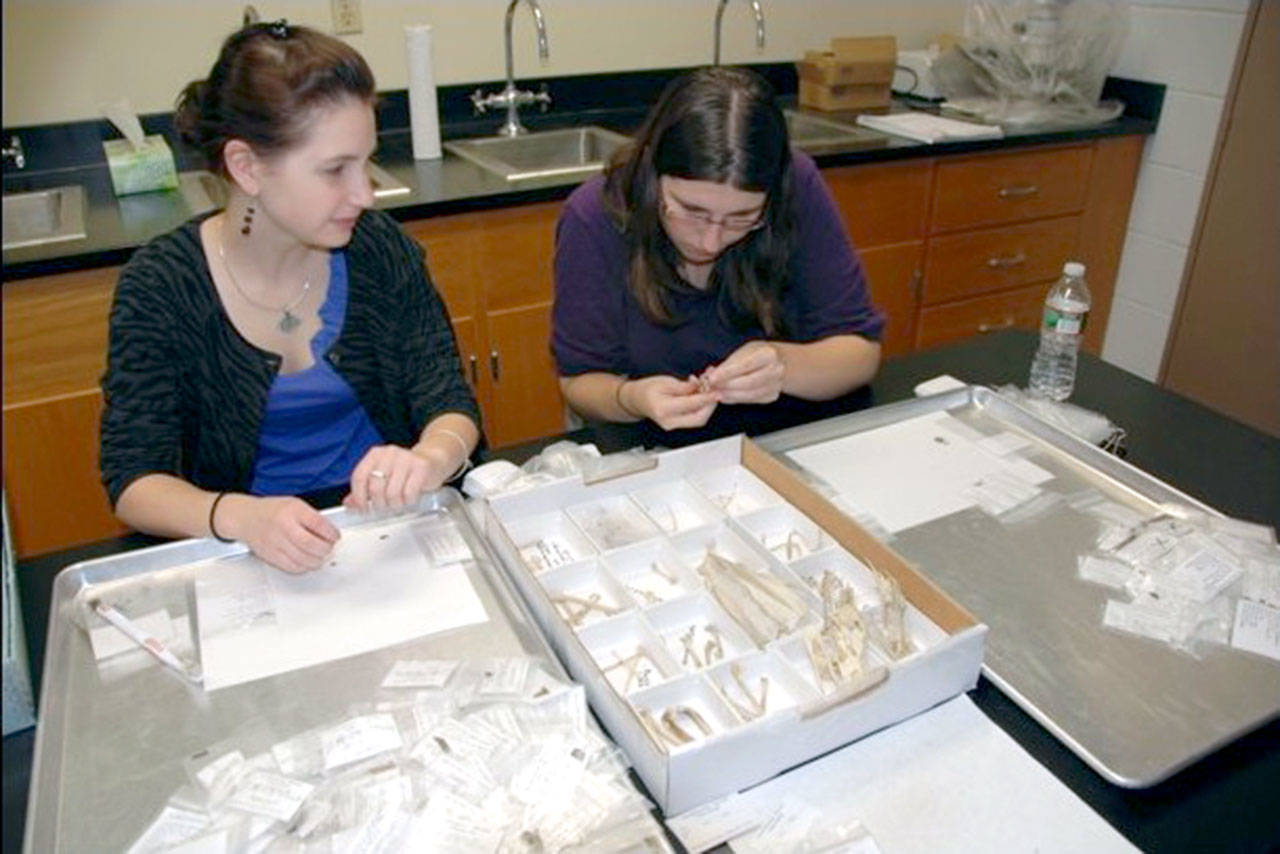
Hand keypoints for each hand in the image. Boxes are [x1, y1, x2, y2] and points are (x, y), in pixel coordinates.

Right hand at [220, 494, 339, 573]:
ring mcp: (275, 542)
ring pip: (302, 559)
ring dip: (317, 561)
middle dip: (325, 549)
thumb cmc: (272, 510)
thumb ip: (312, 517)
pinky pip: (291, 567)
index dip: (331, 533)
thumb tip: (330, 533)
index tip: (335, 537)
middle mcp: (283, 526)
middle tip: (329, 548)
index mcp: (292, 510)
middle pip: (311, 544)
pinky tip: (307, 562)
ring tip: (320, 556)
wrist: (246, 517)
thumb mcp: (295, 504)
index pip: (318, 524)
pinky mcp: (270, 555)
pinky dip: (303, 567)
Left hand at [344, 444, 442, 512]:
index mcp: (375, 454)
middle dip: (379, 504)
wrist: (433, 459)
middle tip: (384, 508)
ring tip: (398, 504)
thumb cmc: (406, 470)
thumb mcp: (384, 476)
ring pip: (392, 493)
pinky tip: (409, 499)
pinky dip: (408, 502)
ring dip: (395, 505)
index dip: (359, 497)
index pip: (359, 476)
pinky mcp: (421, 467)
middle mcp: (389, 453)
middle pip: (375, 487)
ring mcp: (406, 459)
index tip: (363, 509)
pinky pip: (409, 493)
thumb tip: (349, 503)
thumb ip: (365, 489)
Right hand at [625, 375, 717, 430]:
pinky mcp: (677, 425)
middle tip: (716, 392)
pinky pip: (693, 419)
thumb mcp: (666, 382)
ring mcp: (673, 426)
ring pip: (698, 420)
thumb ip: (685, 387)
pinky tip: (702, 398)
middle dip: (710, 405)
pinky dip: (701, 409)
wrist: (637, 400)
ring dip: (707, 407)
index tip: (717, 392)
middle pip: (698, 418)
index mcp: (663, 409)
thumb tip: (702, 387)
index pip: (691, 405)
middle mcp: (668, 421)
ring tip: (709, 393)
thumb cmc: (647, 389)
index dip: (706, 398)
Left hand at [702, 341, 784, 404]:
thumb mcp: (743, 352)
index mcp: (769, 354)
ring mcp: (777, 384)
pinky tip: (726, 397)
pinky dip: (737, 399)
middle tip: (711, 388)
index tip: (712, 378)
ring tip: (717, 394)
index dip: (727, 373)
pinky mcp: (773, 395)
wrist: (778, 361)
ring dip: (731, 395)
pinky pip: (752, 400)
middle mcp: (776, 370)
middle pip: (749, 382)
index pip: (745, 365)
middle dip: (727, 387)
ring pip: (750, 394)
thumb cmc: (756, 354)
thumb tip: (710, 377)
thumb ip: (728, 365)